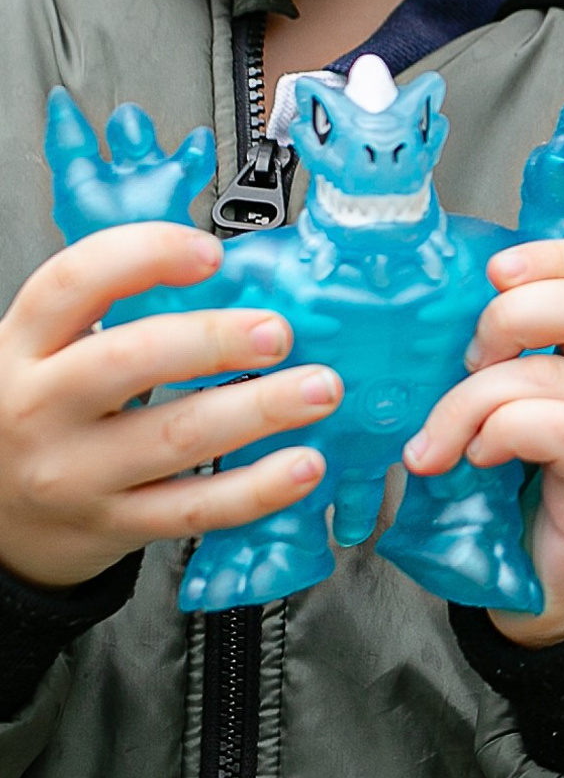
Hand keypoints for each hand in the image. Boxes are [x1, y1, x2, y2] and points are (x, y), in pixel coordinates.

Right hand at [0, 224, 338, 588]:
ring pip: (175, 436)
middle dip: (215, 341)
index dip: (144, 256)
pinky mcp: (114, 525)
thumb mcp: (47, 353)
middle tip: (279, 332)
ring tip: (319, 389)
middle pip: (130, 360)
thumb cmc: (41, 413)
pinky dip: (258, 489)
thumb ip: (116, 315)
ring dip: (259, 410)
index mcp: (26, 346)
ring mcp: (75, 473)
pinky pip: (195, 508)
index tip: (211, 253)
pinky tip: (303, 465)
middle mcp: (42, 406)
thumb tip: (244, 282)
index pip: (72, 283)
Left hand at [403, 240, 563, 645]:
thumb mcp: (514, 403)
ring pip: (554, 371)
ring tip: (441, 443)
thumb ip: (500, 355)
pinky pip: (557, 427)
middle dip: (510, 317)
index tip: (493, 275)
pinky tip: (475, 459)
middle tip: (466, 359)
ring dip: (472, 401)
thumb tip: (430, 314)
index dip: (554, 255)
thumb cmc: (523, 492)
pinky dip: (500, 433)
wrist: (555, 589)